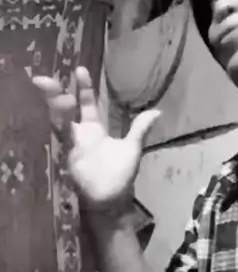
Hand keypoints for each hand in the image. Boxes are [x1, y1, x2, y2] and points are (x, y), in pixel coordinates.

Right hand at [33, 67, 159, 211]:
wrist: (111, 201)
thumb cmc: (121, 176)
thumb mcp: (132, 148)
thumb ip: (140, 129)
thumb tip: (157, 112)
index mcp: (94, 131)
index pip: (86, 104)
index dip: (83, 88)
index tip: (80, 70)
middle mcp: (80, 135)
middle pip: (65, 109)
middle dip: (56, 93)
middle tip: (46, 78)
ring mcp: (72, 145)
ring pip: (59, 120)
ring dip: (54, 105)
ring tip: (48, 87)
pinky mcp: (69, 156)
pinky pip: (62, 138)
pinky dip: (58, 125)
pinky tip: (55, 111)